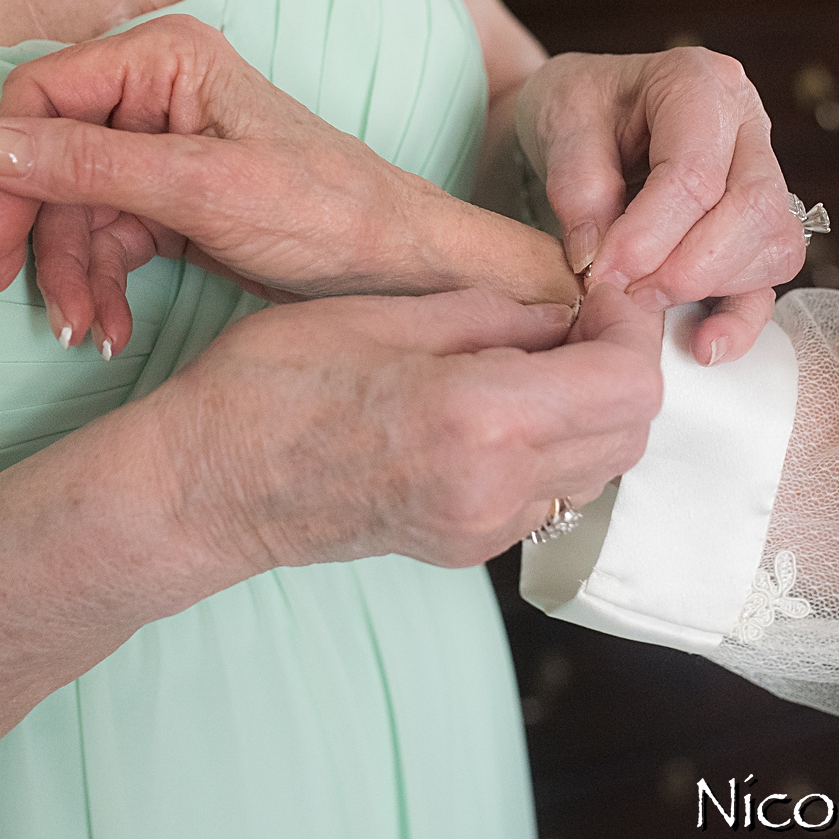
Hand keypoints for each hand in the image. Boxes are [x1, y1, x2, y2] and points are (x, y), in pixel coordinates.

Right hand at [0, 16, 577, 352]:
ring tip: (85, 334)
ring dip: (69, 277)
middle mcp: (158, 93)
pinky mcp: (175, 203)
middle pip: (48, 159)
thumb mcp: (204, 191)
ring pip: (72, 210)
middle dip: (41, 239)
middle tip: (30, 305)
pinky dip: (100, 287)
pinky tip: (110, 330)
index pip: (40, 96)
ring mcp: (164, 149)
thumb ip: (90, 165)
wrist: (405, 276)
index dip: (9, 170)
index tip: (0, 246)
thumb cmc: (332, 218)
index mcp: (167, 59)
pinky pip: (106, 240)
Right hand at [141, 284, 664, 571]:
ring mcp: (482, 528)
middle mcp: (496, 487)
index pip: (626, 383)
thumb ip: (492, 314)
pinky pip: (549, 493)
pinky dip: (553, 445)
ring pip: (599, 468)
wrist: (203, 491)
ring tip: (537, 357)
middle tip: (578, 316)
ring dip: (593, 408)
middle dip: (620, 364)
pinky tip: (500, 406)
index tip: (607, 290)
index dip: (634, 328)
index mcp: (479, 418)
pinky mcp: (466, 548)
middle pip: (630, 432)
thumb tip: (567, 310)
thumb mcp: (378, 313)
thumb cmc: (266, 388)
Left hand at [513, 49, 804, 365]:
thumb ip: (577, 184)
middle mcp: (747, 125)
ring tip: (642, 301)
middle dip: (685, 269)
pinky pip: (771, 278)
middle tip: (623, 294)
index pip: (695, 174)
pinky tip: (702, 345)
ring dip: (708, 288)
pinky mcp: (757, 225)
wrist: (583, 114)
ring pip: (774, 246)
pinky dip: (740, 317)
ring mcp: (763, 174)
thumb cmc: (575, 108)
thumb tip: (598, 259)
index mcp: (698, 83)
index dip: (648, 236)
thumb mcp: (558, 121)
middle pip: (753, 211)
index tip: (599, 273)